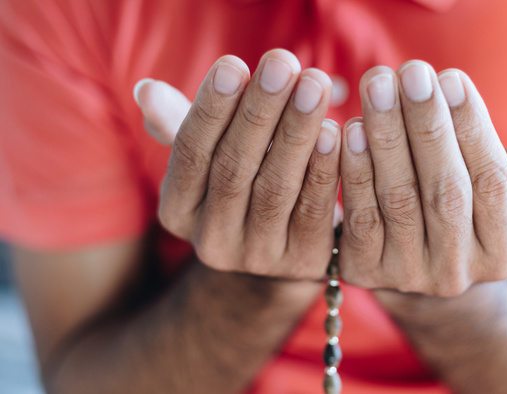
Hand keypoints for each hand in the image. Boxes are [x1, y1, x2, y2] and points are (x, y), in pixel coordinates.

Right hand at [134, 49, 341, 278]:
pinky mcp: (304, 262)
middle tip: (283, 63)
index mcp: (177, 211)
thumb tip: (145, 90)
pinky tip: (336, 130)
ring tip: (315, 83)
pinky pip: (315, 210)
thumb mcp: (210, 153)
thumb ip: (181, 122)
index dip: (211, 108)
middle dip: (260, 110)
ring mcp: (258, 258)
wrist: (286, 238)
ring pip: (277, 187)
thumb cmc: (244, 176)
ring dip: (297, 130)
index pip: (189, 153)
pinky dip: (325, 168)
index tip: (234, 64)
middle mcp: (211, 242)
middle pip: (234, 168)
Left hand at [338, 61, 506, 295]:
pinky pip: (359, 216)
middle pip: (445, 192)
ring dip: (387, 138)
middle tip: (412, 71)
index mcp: (503, 253)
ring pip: (398, 199)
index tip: (452, 77)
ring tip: (379, 87)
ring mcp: (409, 276)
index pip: (493, 182)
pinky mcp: (365, 270)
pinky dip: (355, 170)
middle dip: (427, 125)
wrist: (419, 258)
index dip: (473, 127)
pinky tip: (352, 128)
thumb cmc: (473, 207)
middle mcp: (457, 273)